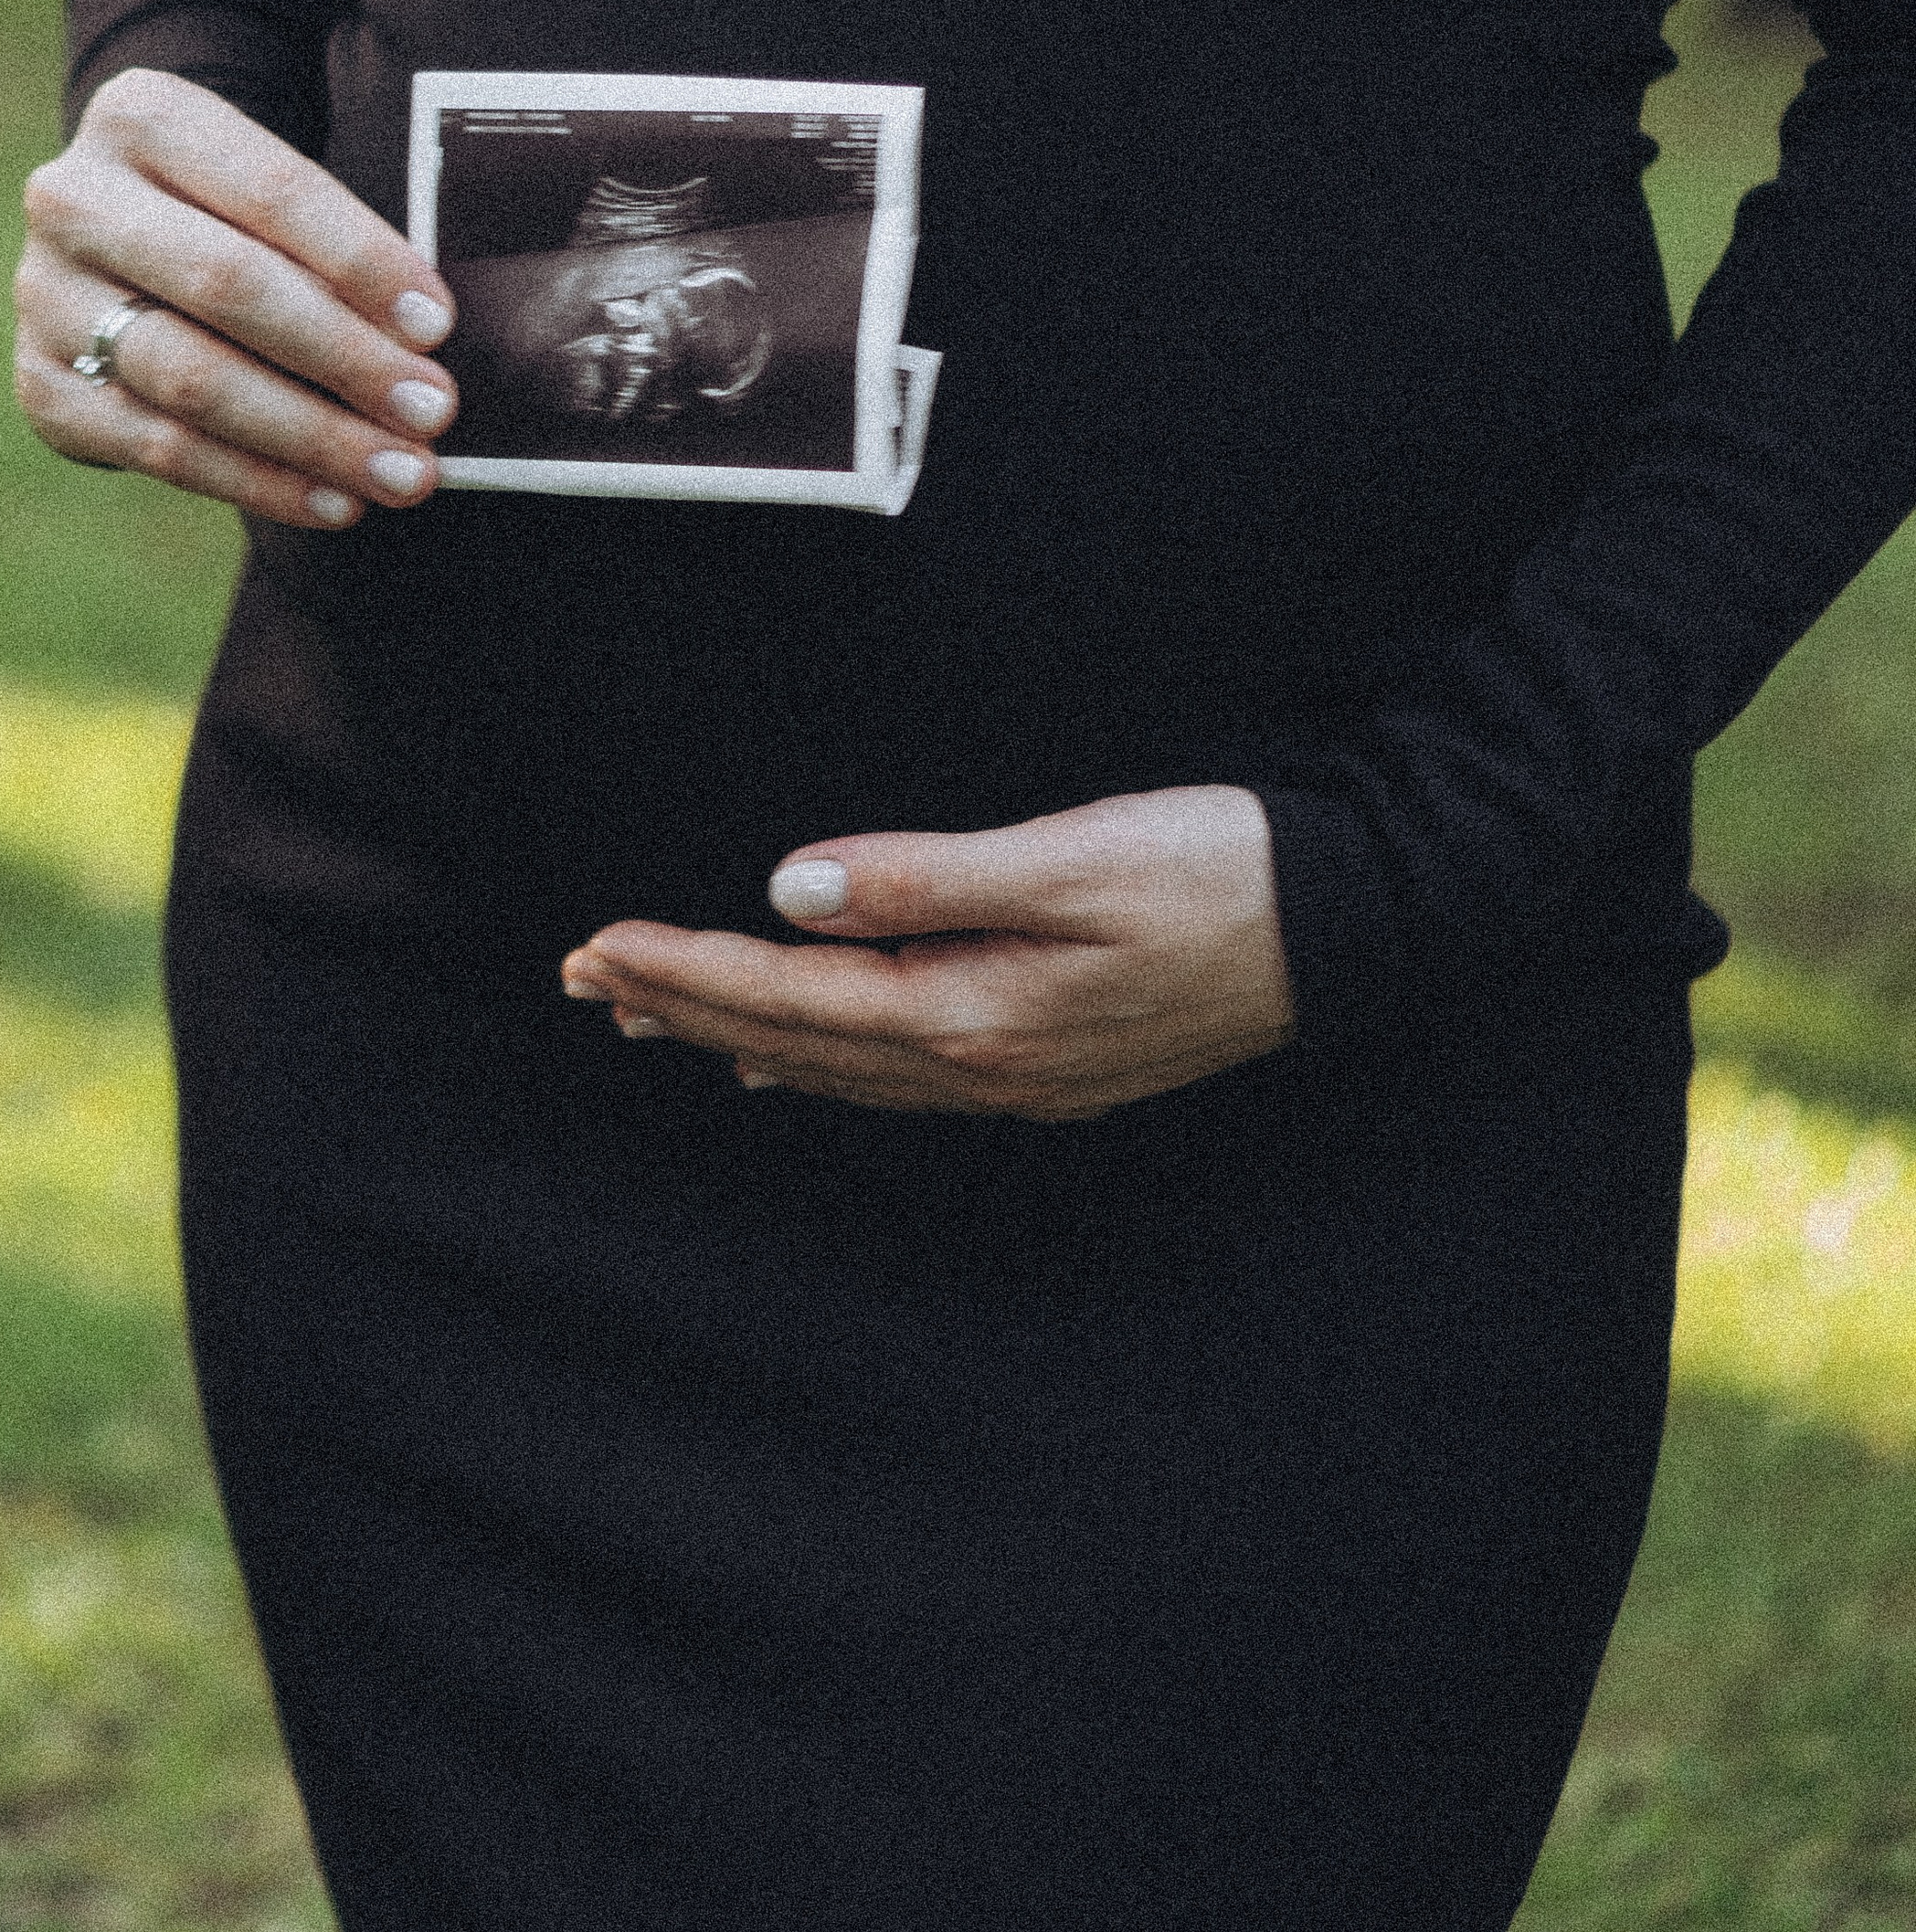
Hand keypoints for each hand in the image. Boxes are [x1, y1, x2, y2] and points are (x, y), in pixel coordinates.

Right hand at [15, 67, 458, 528]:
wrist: (131, 241)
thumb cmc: (246, 215)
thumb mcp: (278, 189)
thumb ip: (336, 244)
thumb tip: (422, 343)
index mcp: (141, 115)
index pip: (271, 191)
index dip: (360, 262)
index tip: (437, 325)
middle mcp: (73, 198)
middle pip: (226, 285)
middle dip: (344, 357)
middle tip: (431, 411)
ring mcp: (44, 295)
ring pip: (191, 378)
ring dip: (310, 436)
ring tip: (401, 473)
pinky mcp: (41, 386)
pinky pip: (159, 448)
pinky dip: (258, 482)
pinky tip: (335, 502)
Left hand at [562, 788, 1293, 1117]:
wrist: (1347, 925)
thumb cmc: (1217, 870)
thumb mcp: (1070, 855)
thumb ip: (926, 874)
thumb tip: (793, 888)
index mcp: (976, 1009)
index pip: (791, 995)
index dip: (688, 969)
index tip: (600, 945)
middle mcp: (983, 1063)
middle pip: (795, 1040)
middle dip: (684, 1005)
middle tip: (585, 979)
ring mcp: (1016, 1075)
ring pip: (838, 1066)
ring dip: (736, 1035)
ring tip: (649, 1014)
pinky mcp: (1046, 1064)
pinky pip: (895, 1076)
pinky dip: (821, 1059)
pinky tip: (785, 1056)